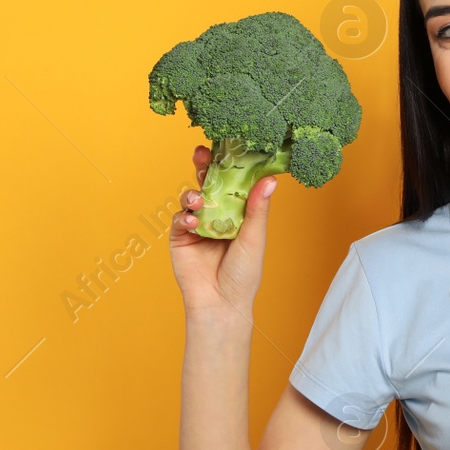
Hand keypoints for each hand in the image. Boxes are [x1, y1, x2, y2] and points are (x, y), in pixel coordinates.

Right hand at [169, 144, 277, 316]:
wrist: (221, 303)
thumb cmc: (244, 274)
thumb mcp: (254, 237)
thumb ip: (257, 209)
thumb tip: (271, 179)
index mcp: (239, 213)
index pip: (233, 182)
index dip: (229, 165)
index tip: (228, 146)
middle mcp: (218, 215)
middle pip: (209, 184)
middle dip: (204, 167)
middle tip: (202, 154)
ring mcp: (198, 225)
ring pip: (192, 197)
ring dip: (193, 194)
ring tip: (198, 200)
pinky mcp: (181, 236)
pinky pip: (179, 218)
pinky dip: (185, 216)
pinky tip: (193, 222)